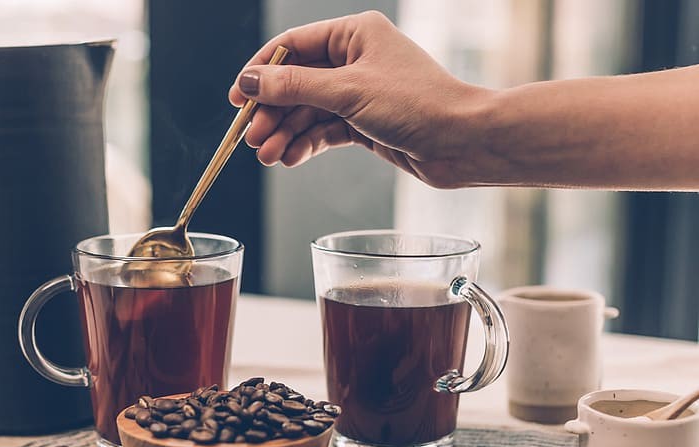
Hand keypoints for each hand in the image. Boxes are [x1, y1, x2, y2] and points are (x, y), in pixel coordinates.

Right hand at [229, 11, 488, 187]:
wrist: (461, 143)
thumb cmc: (416, 104)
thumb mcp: (347, 92)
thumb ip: (295, 87)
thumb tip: (250, 81)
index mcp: (354, 35)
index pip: (293, 47)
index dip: (262, 72)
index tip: (238, 99)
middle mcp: (355, 60)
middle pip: (297, 84)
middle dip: (273, 113)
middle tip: (252, 139)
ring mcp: (359, 93)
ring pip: (308, 111)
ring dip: (286, 134)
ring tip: (268, 157)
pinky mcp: (365, 123)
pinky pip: (324, 131)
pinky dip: (306, 144)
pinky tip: (290, 159)